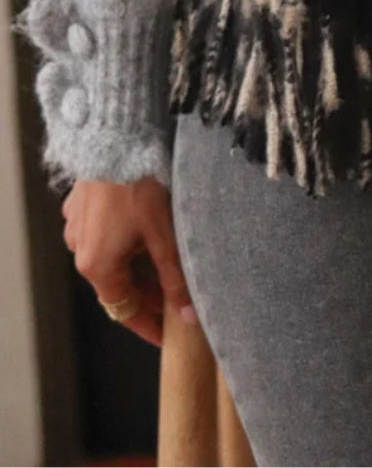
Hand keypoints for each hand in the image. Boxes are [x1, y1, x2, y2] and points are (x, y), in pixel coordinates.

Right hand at [61, 177, 197, 346]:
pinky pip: (101, 234)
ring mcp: (76, 227)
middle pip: (117, 285)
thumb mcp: (165, 236)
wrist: (117, 138)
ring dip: (135, 267)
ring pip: (110, 259)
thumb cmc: (142, 188)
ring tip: (166, 267)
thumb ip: (176, 279)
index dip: (149, 326)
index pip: (125, 311)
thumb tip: (189, 318)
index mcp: (98, 267)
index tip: (169, 338)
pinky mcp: (80, 206)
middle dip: (146, 294)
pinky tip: (144, 233)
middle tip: (177, 300)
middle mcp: (80, 251)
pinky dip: (123, 242)